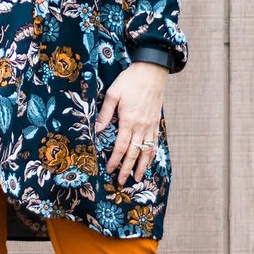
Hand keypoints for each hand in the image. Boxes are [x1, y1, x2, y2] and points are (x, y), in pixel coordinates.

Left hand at [98, 63, 167, 181]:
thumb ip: (105, 113)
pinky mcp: (156, 122)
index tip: (109, 170)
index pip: (121, 146)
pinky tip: (149, 161)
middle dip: (127, 168)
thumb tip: (97, 130)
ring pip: (146, 150)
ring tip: (137, 178)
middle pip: (133, 153)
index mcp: (128, 120)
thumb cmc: (130, 80)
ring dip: (141, 166)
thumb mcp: (113, 93)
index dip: (115, 160)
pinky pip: (155, 142)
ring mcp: (150, 125)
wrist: (152, 71)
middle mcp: (141, 126)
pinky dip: (152, 154)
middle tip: (121, 181)